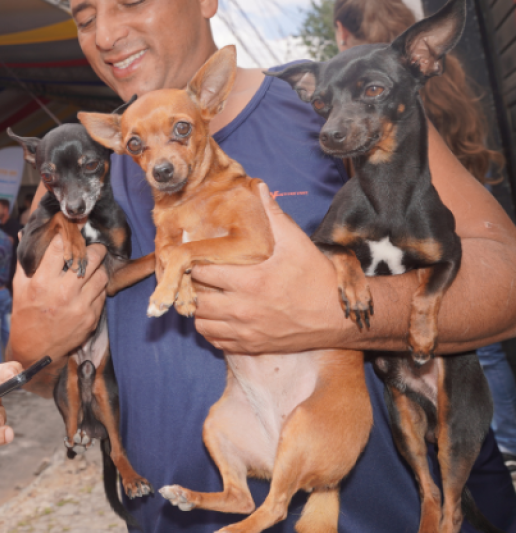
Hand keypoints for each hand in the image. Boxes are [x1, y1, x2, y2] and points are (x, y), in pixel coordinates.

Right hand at [9, 235, 107, 372]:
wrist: (37, 351)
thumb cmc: (25, 316)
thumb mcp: (19, 287)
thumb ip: (24, 260)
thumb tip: (24, 232)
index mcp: (42, 282)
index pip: (61, 248)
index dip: (67, 236)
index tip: (70, 232)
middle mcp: (63, 292)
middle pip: (90, 258)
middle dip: (94, 248)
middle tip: (92, 247)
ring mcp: (80, 306)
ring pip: (101, 275)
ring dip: (99, 268)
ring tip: (94, 266)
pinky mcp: (91, 317)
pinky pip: (102, 294)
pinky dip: (98, 287)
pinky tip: (91, 286)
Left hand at [190, 184, 345, 353]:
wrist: (338, 318)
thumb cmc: (317, 279)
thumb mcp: (297, 243)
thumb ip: (274, 215)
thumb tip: (259, 186)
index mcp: (250, 281)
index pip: (202, 272)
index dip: (195, 263)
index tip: (198, 256)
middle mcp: (243, 309)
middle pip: (196, 299)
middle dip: (194, 287)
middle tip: (200, 277)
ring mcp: (245, 331)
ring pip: (201, 323)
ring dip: (199, 309)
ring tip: (207, 295)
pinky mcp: (250, 346)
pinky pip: (215, 341)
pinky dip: (210, 329)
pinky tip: (218, 315)